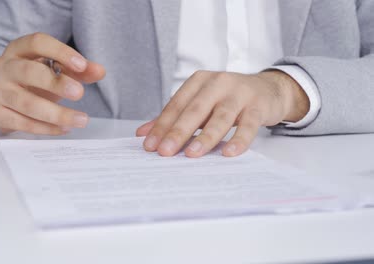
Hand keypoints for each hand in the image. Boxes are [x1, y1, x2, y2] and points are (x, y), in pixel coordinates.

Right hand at [0, 32, 105, 134]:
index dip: (60, 52)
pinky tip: (64, 129)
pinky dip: (46, 128)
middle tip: (79, 93)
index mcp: (19, 49)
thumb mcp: (53, 70)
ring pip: (27, 103)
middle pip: (28, 72)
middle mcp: (4, 67)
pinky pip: (22, 123)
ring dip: (57, 114)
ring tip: (81, 119)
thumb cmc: (31, 79)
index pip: (38, 43)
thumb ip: (77, 69)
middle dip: (55, 83)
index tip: (82, 65)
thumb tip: (100, 71)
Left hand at [137, 70, 309, 157]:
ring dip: (206, 137)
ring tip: (192, 154)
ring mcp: (239, 93)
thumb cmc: (227, 99)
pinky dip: (239, 139)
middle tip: (165, 152)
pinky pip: (248, 125)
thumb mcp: (200, 103)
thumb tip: (142, 134)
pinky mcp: (258, 106)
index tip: (150, 145)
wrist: (268, 90)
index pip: (176, 105)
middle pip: (194, 110)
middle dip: (178, 132)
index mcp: (198, 81)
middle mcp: (218, 83)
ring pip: (220, 117)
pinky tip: (229, 153)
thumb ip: (173, 117)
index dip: (162, 126)